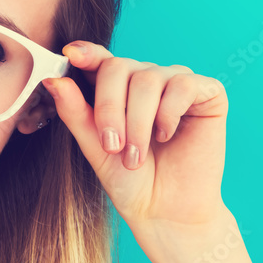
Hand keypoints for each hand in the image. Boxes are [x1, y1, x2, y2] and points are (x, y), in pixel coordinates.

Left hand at [41, 41, 229, 242]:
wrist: (163, 209)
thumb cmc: (128, 179)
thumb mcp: (93, 145)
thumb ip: (74, 111)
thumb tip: (54, 80)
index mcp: (116, 88)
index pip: (100, 59)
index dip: (86, 53)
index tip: (70, 55)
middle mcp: (146, 79)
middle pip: (118, 67)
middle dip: (109, 108)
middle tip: (111, 145)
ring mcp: (176, 83)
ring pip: (148, 78)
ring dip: (137, 121)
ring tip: (135, 155)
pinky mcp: (207, 93)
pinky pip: (183, 85)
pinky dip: (168, 114)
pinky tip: (165, 137)